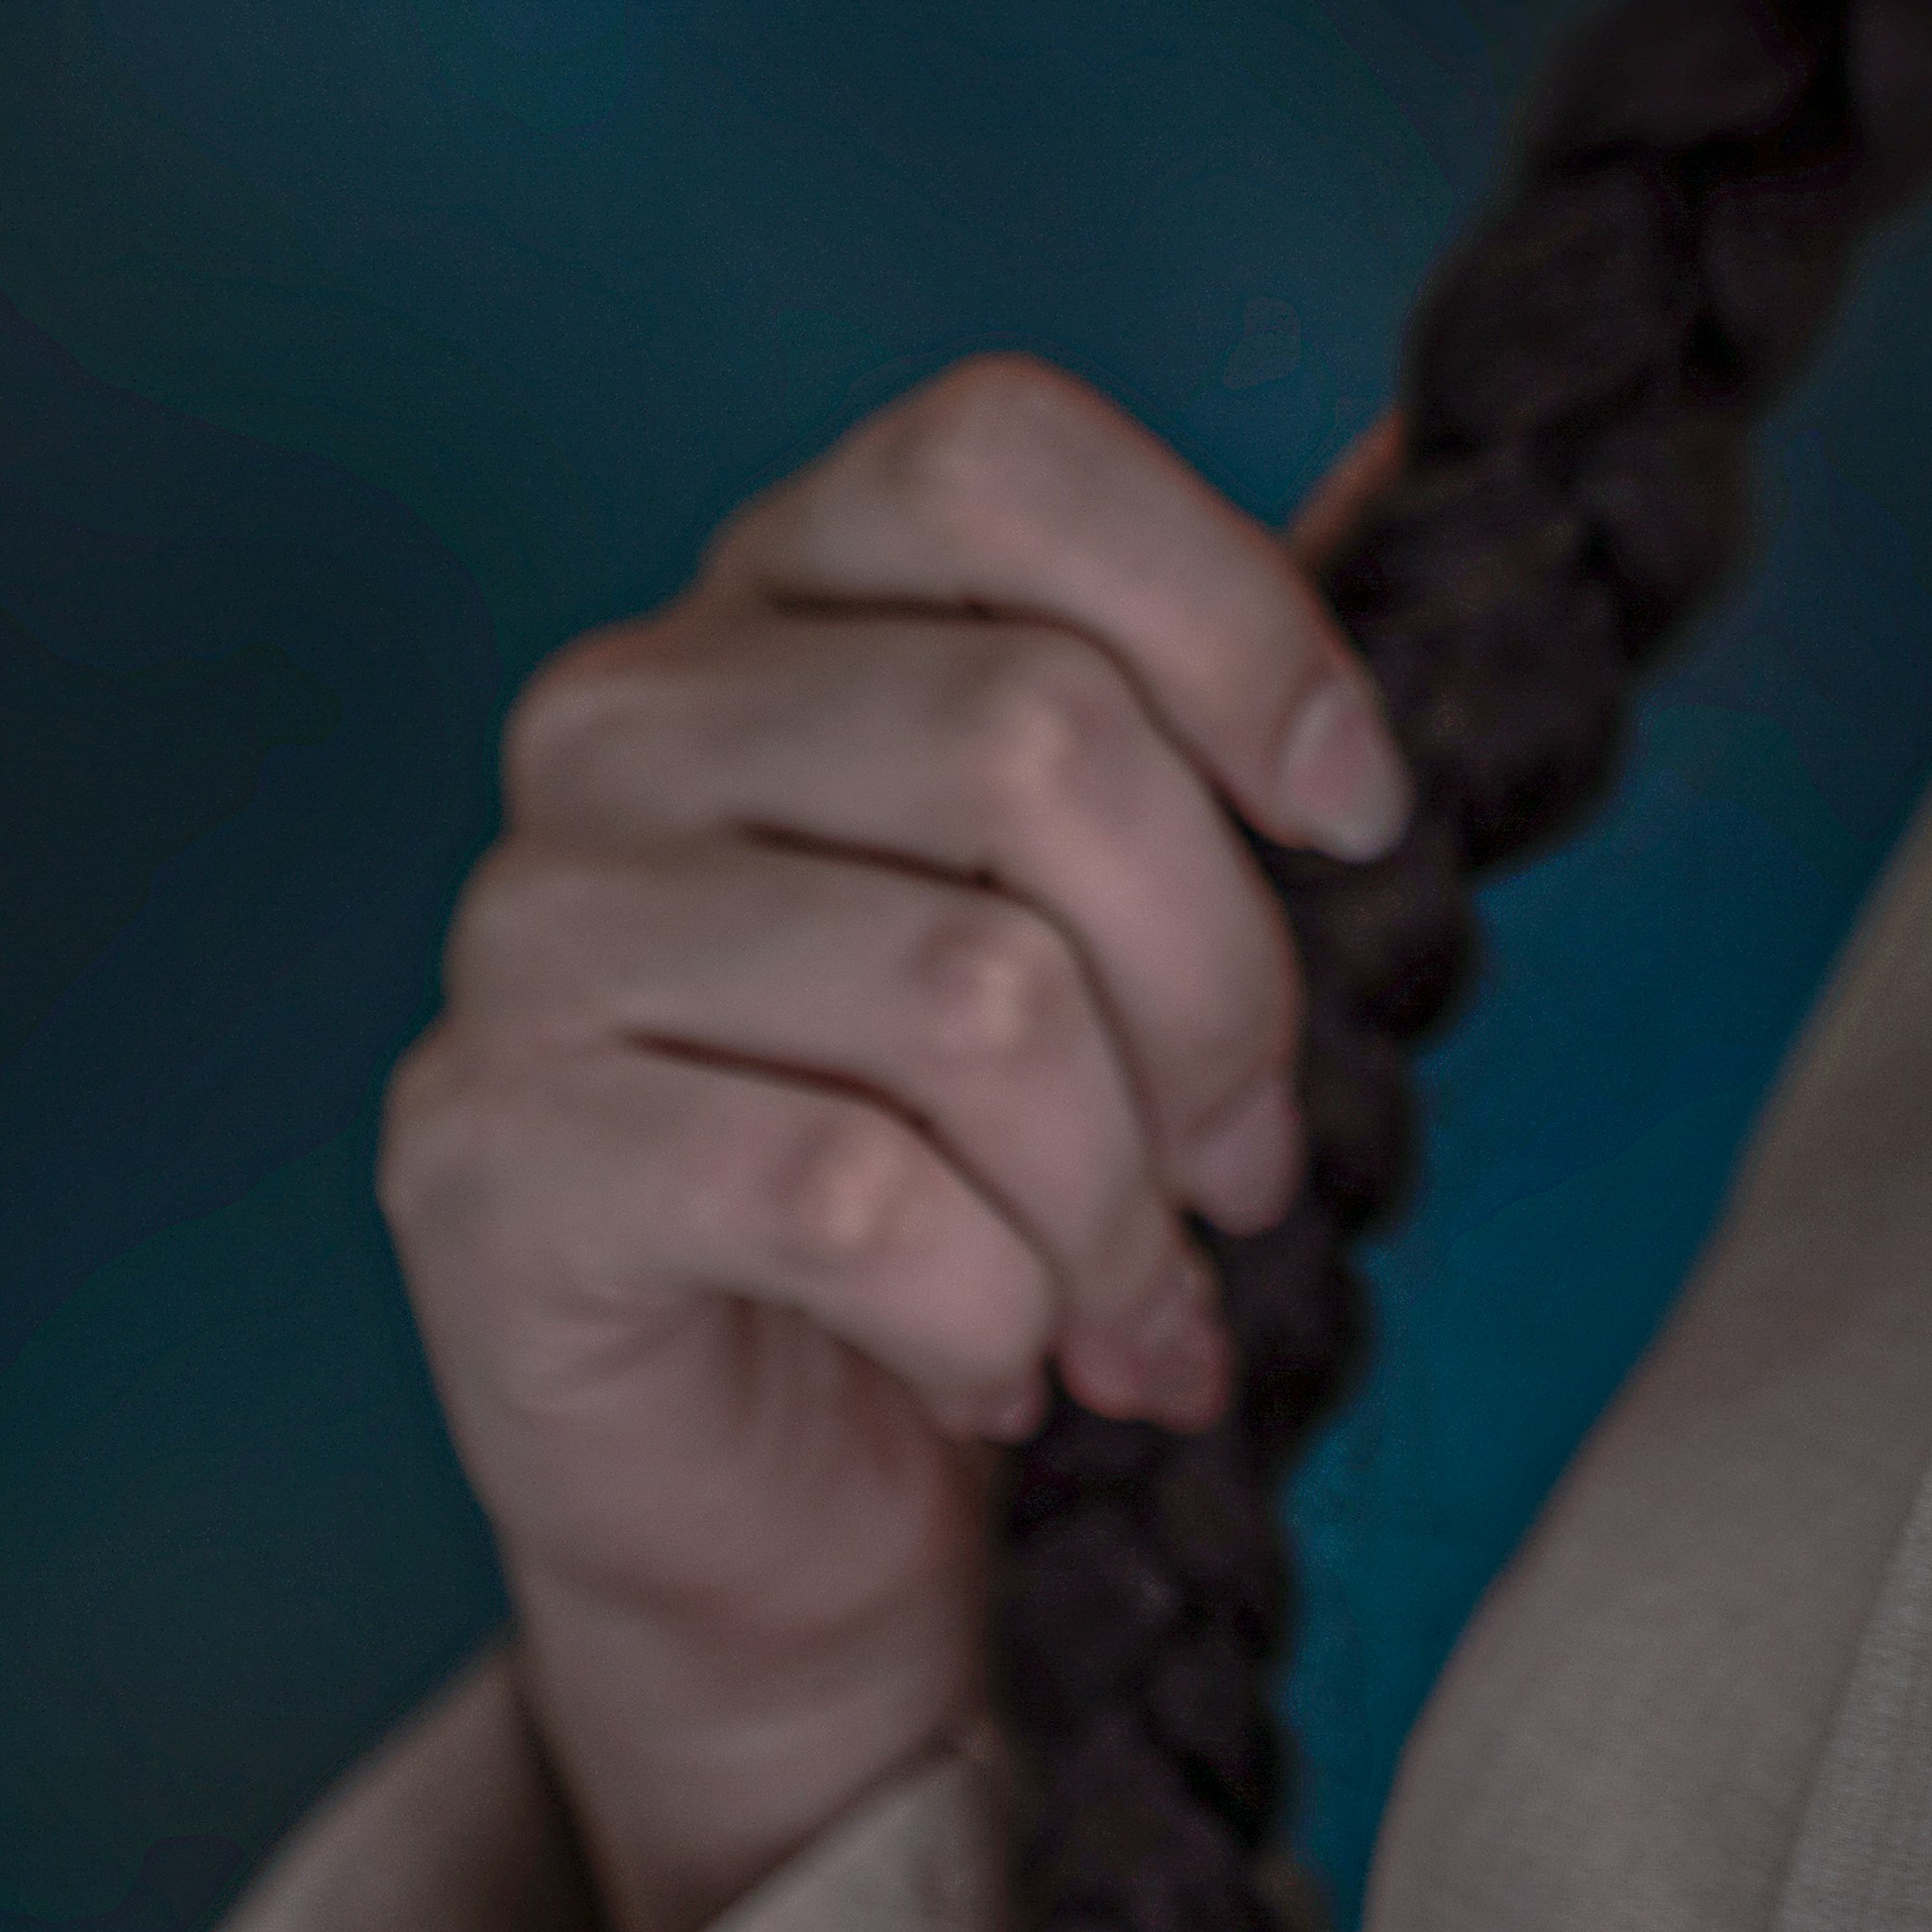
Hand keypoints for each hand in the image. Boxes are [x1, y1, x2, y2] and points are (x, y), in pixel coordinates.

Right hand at [382, 355, 1410, 1931]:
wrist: (775, 1498)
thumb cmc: (983, 1153)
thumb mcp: (1134, 890)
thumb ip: (1233, 670)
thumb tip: (1441, 433)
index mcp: (779, 586)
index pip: (998, 455)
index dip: (1228, 618)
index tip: (1359, 815)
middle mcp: (623, 713)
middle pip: (1036, 735)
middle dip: (1222, 994)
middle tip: (1250, 1166)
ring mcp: (535, 924)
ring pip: (973, 993)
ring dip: (1121, 1198)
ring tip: (1136, 1299)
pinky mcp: (490, 1149)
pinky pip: (849, 1199)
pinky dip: (994, 1310)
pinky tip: (1001, 1368)